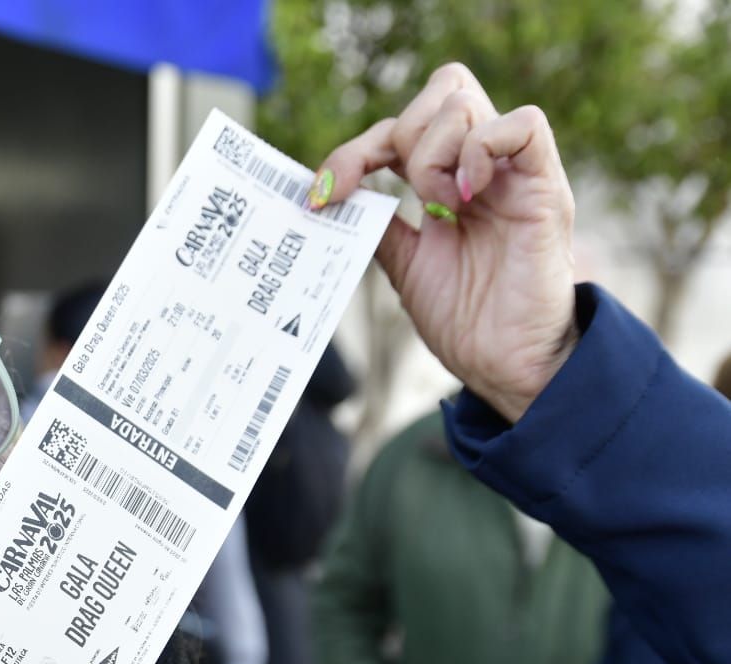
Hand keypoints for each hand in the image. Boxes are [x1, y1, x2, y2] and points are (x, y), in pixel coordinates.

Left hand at [312, 63, 577, 421]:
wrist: (504, 365)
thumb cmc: (465, 320)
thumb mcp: (404, 264)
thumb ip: (379, 223)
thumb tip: (335, 194)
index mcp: (451, 181)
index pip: (399, 126)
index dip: (354, 151)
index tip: (326, 194)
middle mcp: (483, 167)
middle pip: (441, 90)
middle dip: (396, 135)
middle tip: (402, 197)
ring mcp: (514, 173)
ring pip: (463, 103)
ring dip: (431, 155)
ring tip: (442, 209)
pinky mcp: (545, 188)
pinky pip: (523, 124)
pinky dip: (480, 148)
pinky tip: (466, 197)